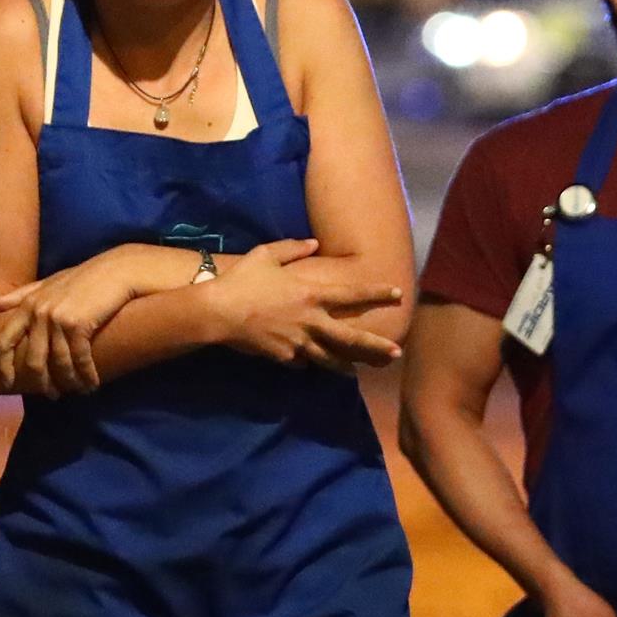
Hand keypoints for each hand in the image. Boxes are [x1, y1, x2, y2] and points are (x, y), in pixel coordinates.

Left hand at [0, 248, 162, 397]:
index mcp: (28, 304)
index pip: (5, 340)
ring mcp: (58, 318)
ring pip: (59, 363)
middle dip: (43, 383)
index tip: (7, 384)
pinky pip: (79, 359)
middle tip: (53, 394)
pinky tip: (92, 384)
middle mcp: (39, 312)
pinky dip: (86, 375)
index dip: (3, 365)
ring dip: (69, 382)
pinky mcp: (79, 325)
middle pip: (33, 360)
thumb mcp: (47, 284)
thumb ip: (20, 296)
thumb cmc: (83, 279)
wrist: (116, 271)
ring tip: (77, 390)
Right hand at [206, 239, 405, 371]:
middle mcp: (311, 321)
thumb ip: (293, 249)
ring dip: (345, 366)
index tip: (398, 293)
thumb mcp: (267, 255)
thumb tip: (313, 243)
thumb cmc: (243, 280)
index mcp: (311, 294)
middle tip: (396, 353)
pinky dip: (305, 361)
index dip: (377, 293)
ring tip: (358, 373)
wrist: (218, 312)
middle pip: (351, 338)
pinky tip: (308, 363)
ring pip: (329, 358)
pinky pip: (300, 361)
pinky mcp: (284, 357)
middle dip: (375, 346)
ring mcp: (298, 342)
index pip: (352, 294)